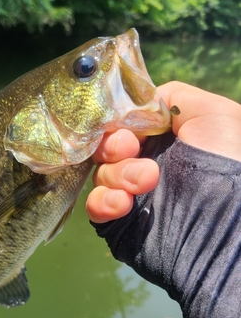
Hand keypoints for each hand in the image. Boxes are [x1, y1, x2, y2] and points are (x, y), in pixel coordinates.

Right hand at [86, 81, 240, 222]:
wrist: (223, 220)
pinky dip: (102, 202)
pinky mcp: (118, 219)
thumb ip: (172, 98)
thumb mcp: (212, 112)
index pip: (122, 123)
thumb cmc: (223, 161)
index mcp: (160, 138)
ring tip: (143, 183)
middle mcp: (142, 162)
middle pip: (106, 147)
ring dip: (116, 175)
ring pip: (100, 174)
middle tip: (131, 151)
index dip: (119, 123)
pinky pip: (95, 205)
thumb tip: (138, 108)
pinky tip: (122, 204)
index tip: (130, 132)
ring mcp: (130, 192)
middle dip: (114, 147)